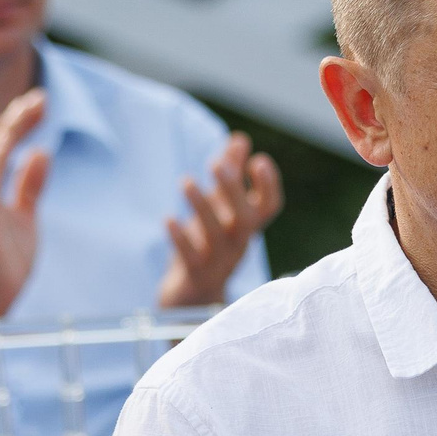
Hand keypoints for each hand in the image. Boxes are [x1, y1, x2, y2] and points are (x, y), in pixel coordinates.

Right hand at [0, 89, 50, 321]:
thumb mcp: (26, 217)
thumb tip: (40, 152)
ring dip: (8, 131)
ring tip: (28, 109)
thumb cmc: (5, 262)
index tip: (41, 102)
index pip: (3, 147)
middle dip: (17, 119)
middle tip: (41, 97)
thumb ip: (30, 186)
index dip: (20, 123)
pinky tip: (9, 141)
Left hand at [158, 132, 282, 307]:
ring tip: (186, 182)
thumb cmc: (208, 244)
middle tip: (216, 163)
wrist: (193, 296)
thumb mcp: (220, 208)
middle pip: (245, 219)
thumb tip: (239, 139)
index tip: (257, 160)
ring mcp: (219, 262)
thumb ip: (231, 175)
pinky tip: (168, 219)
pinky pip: (191, 257)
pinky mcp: (196, 276)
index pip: (269, 207)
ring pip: (218, 236)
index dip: (267, 184)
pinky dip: (180, 238)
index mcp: (247, 227)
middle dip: (232, 190)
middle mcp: (238, 244)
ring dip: (202, 207)